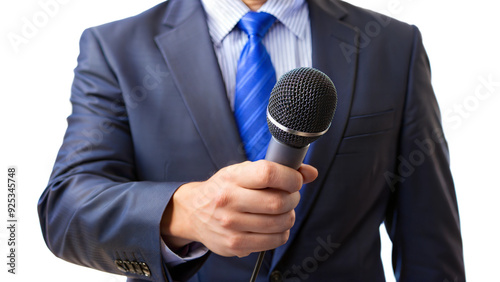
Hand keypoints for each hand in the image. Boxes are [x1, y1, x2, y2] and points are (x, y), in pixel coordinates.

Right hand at [161, 160, 317, 256]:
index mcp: (232, 177)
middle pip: (278, 202)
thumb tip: (310, 173)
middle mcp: (229, 200)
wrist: (193, 212)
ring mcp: (231, 225)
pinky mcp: (235, 245)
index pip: (268, 173)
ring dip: (289, 216)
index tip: (295, 180)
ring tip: (281, 211)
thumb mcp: (243, 171)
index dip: (291, 177)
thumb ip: (277, 170)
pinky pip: (274, 241)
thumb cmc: (223, 188)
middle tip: (289, 196)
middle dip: (293, 198)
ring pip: (280, 223)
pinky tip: (273, 225)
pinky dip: (281, 233)